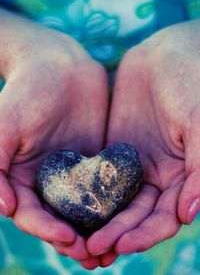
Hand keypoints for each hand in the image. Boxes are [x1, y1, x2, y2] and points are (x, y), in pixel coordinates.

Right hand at [0, 10, 107, 261]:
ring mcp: (73, 173)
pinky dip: (115, 206)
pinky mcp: (96, 163)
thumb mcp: (6, 123)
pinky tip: (129, 218)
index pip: (32, 212)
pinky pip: (106, 188)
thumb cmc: (28, 90)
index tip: (68, 240)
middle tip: (96, 257)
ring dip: (97, 231)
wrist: (61, 66)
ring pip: (85, 210)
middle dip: (75, 240)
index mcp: (21, 176)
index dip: (47, 229)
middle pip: (60, 218)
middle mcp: (47, 180)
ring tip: (114, 250)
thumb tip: (1, 208)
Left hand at [86, 20, 199, 266]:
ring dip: (99, 221)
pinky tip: (70, 207)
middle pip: (137, 215)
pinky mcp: (114, 152)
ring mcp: (134, 165)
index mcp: (183, 176)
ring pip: (116, 201)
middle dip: (117, 233)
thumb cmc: (190, 85)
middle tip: (92, 249)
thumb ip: (199, 168)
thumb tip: (190, 214)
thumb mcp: (198, 124)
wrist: (164, 56)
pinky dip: (87, 195)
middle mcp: (159, 176)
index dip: (145, 234)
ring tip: (78, 239)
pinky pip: (99, 177)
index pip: (164, 217)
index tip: (121, 244)